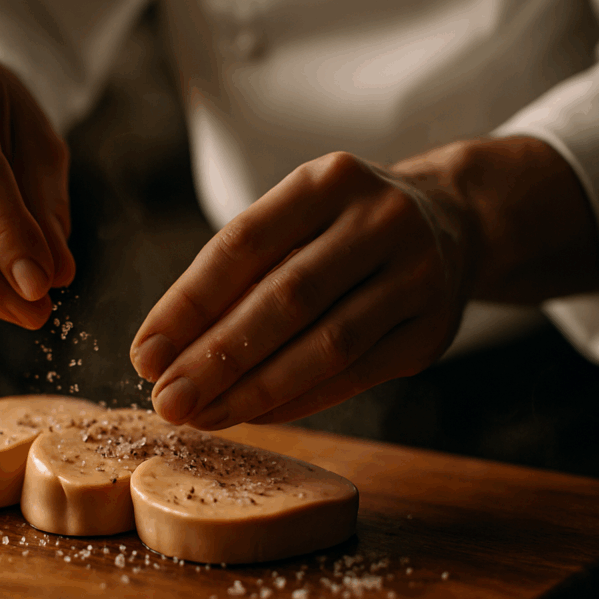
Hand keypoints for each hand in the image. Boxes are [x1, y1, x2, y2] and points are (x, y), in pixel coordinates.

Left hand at [130, 150, 475, 426]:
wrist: (453, 224)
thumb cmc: (341, 229)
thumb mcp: (295, 219)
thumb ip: (237, 274)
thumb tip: (163, 351)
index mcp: (328, 182)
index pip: (243, 244)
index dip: (188, 304)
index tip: (145, 354)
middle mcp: (380, 220)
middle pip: (286, 298)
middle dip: (217, 358)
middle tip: (167, 401)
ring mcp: (417, 275)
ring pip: (327, 346)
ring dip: (255, 390)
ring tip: (202, 416)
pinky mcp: (432, 331)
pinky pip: (355, 377)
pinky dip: (298, 401)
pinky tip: (254, 414)